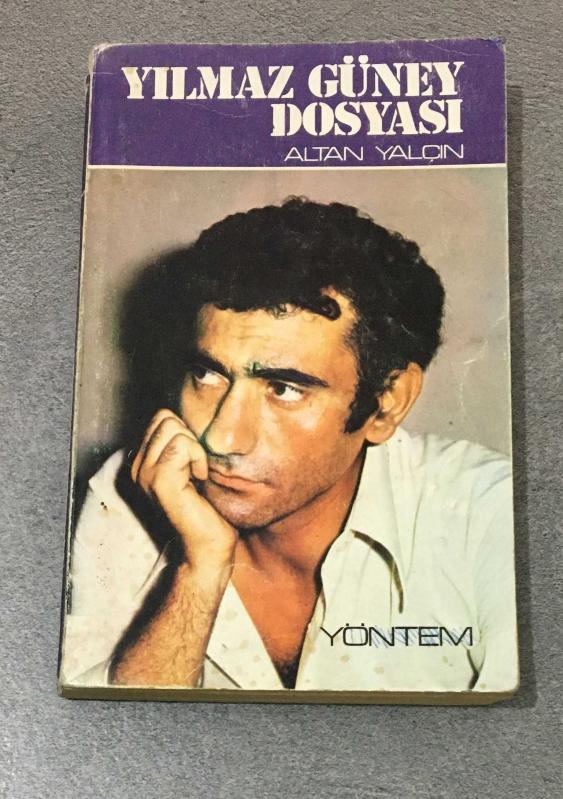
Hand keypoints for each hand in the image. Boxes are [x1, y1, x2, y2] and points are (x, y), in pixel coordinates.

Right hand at [131, 409, 237, 573]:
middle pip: (164, 417)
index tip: (194, 462)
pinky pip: (181, 445)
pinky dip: (197, 458)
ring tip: (197, 475)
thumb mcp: (194, 463)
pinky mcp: (158, 481)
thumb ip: (184, 440)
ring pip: (172, 427)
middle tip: (196, 469)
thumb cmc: (211, 505)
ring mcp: (144, 474)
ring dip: (195, 449)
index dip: (186, 432)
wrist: (211, 543)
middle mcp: (137, 466)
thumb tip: (192, 410)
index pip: (161, 416)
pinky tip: (199, 479)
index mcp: (143, 460)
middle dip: (189, 437)